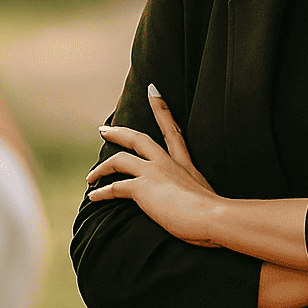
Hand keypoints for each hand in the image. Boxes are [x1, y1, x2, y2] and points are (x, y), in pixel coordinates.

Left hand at [87, 84, 221, 246]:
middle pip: (137, 139)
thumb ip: (200, 196)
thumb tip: (203, 207)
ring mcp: (153, 172)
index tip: (152, 90)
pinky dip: (102, 192)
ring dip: (101, 169)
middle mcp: (166, 162)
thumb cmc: (216, 214)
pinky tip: (93, 197)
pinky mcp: (142, 187)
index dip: (162, 109)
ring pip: (119, 161)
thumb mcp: (209, 197)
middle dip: (119, 133)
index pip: (172, 130)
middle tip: (103, 130)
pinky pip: (115, 187)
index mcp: (184, 163)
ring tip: (90, 177)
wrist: (214, 217)